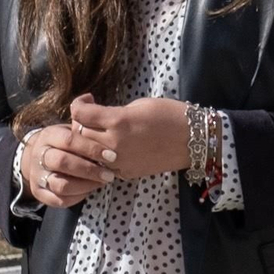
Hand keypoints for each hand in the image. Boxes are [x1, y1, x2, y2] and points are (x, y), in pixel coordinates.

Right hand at [19, 124, 116, 207]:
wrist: (40, 157)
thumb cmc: (68, 144)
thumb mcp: (74, 132)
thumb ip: (88, 135)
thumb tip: (112, 137)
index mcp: (49, 136)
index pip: (68, 140)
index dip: (91, 148)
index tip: (112, 156)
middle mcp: (39, 155)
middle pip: (62, 162)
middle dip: (89, 169)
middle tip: (109, 174)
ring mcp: (36, 175)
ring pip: (61, 184)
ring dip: (85, 185)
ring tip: (102, 182)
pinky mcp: (39, 192)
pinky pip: (59, 200)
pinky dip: (78, 197)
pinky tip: (90, 190)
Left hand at [68, 95, 192, 179]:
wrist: (194, 139)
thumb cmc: (171, 115)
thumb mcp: (139, 105)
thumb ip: (115, 112)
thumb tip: (99, 117)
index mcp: (117, 121)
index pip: (80, 114)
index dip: (79, 104)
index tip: (87, 101)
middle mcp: (114, 143)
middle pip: (80, 134)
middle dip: (82, 123)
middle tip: (92, 117)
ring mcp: (119, 161)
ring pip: (88, 153)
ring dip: (90, 143)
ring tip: (101, 134)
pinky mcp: (126, 173)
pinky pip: (104, 165)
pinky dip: (103, 157)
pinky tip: (113, 148)